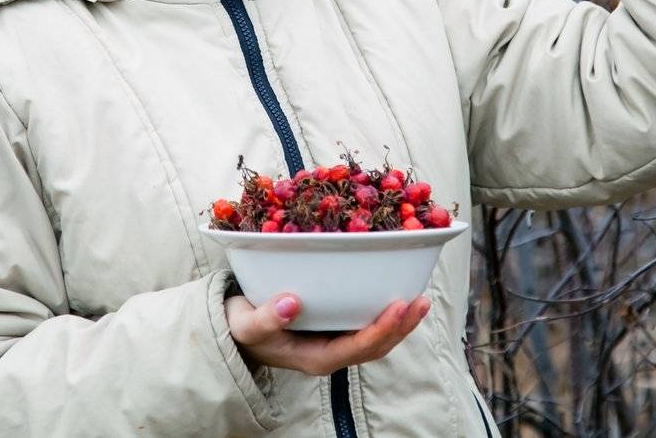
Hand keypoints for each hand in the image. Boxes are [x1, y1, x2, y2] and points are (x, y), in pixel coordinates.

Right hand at [225, 291, 430, 377]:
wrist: (235, 334)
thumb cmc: (241, 328)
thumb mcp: (246, 323)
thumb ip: (266, 317)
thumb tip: (292, 302)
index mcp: (315, 358)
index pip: (356, 347)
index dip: (381, 329)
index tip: (398, 306)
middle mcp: (331, 354)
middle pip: (375, 346)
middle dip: (400, 326)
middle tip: (420, 300)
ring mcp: (334, 344)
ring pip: (375, 339)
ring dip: (399, 322)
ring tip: (420, 300)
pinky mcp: (334, 331)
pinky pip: (366, 328)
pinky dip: (385, 315)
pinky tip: (397, 296)